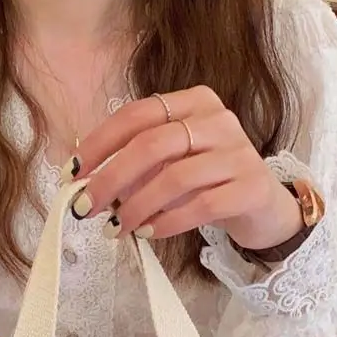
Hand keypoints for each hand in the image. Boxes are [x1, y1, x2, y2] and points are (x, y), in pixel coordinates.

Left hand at [71, 86, 303, 250]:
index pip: (138, 115)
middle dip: (111, 178)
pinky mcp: (250, 188)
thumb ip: (137, 165)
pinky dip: (168, 222)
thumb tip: (88, 181)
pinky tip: (149, 233)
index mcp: (193, 102)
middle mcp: (218, 120)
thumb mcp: (172, 164)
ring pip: (175, 177)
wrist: (264, 208)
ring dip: (137, 206)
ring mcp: (238, 152)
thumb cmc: (208, 183)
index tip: (72, 172)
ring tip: (117, 228)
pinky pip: (201, 205)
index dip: (100, 143)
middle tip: (86, 207)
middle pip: (153, 145)